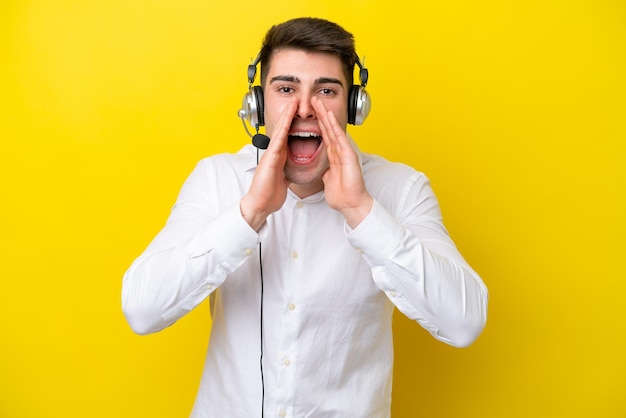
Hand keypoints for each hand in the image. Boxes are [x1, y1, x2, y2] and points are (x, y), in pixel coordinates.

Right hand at [240, 99, 296, 230]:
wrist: (260, 204)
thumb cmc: (269, 194)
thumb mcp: (283, 178)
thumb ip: (286, 169)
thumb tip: (292, 167)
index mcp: (279, 157)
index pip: (287, 136)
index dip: (293, 123)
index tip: (299, 112)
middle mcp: (274, 153)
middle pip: (283, 129)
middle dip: (289, 114)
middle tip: (296, 100)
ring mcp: (271, 155)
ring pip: (280, 132)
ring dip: (286, 117)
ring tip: (292, 104)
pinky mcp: (269, 161)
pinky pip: (277, 144)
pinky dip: (282, 132)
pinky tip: (286, 123)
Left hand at [312, 97, 373, 227]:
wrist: (350, 204)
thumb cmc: (342, 194)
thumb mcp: (328, 179)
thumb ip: (326, 171)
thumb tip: (323, 169)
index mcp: (334, 156)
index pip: (324, 135)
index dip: (317, 123)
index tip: (310, 112)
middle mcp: (339, 151)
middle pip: (328, 128)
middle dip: (321, 114)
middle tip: (314, 100)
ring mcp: (345, 152)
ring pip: (333, 129)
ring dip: (326, 115)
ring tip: (319, 102)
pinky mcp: (348, 155)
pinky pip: (339, 138)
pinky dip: (334, 126)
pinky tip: (328, 116)